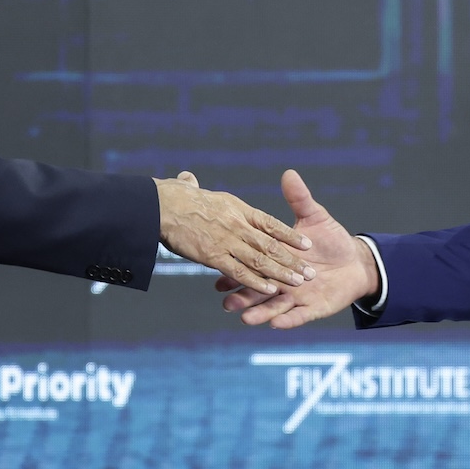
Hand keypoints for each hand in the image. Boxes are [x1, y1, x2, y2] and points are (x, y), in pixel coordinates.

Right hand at [155, 171, 311, 296]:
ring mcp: (226, 241)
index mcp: (236, 208)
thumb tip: (188, 178)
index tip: (307, 244)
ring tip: (300, 282)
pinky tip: (271, 290)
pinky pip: (240, 271)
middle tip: (311, 272)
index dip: (289, 235)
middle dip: (292, 260)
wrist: (158, 204)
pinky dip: (257, 282)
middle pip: (271, 244)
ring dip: (281, 272)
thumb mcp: (189, 187)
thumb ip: (193, 186)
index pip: (270, 223)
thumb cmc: (170, 196)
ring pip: (261, 259)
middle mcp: (236, 224)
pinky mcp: (212, 256)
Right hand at [218, 170, 378, 328]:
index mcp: (276, 261)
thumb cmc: (331, 239)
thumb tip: (289, 174)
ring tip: (246, 318)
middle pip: (258, 291)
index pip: (252, 266)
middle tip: (226, 302)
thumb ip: (299, 199)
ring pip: (274, 308)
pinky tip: (277, 323)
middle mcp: (282, 282)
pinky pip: (299, 316)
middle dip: (243, 297)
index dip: (235, 272)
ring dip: (260, 313)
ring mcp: (296, 297)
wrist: (356, 261)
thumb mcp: (314, 218)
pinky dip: (288, 320)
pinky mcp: (313, 308)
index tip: (218, 276)